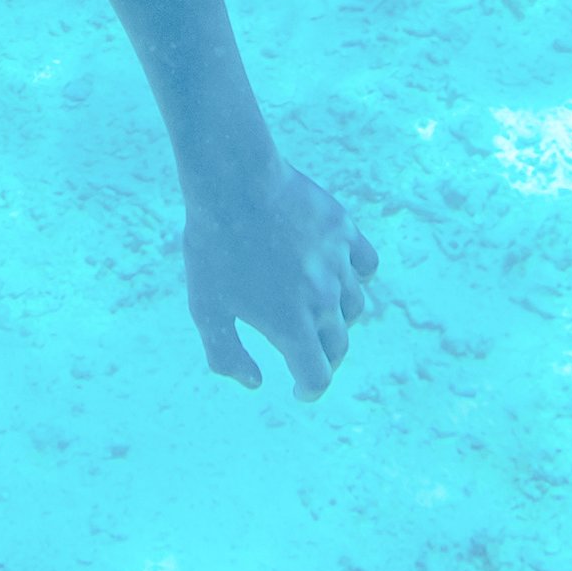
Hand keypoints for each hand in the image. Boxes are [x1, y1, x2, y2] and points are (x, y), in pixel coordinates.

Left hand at [183, 159, 376, 398]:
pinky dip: (357, 276)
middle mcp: (323, 300)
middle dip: (323, 359)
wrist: (233, 181)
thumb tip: (256, 383)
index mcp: (291, 325)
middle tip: (306, 354)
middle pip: (338, 347)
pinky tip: (338, 274)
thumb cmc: (213, 247)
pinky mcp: (345, 232)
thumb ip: (226, 355)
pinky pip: (366, 265)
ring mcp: (338, 264)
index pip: (317, 377)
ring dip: (338, 319)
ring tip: (315, 311)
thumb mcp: (206, 309)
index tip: (299, 389)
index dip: (309, 390)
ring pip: (355, 308)